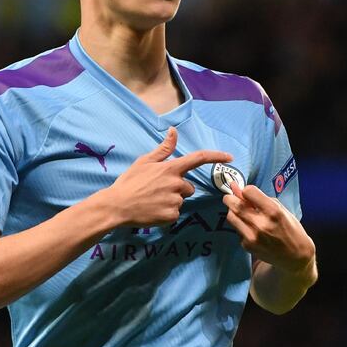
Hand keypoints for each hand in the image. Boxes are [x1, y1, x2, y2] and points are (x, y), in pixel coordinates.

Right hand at [108, 127, 232, 226]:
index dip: (216, 156)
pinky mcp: (172, 215)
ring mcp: (175, 201)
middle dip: (178, 188)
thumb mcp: (145, 161)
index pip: (198, 159)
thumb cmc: (129, 182)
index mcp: (170, 168)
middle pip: (188, 187)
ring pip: (181, 200)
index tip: (229, 157)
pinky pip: (175, 213)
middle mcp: (176, 184)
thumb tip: (174, 130)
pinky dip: (167, 212)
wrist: (117, 206)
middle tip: (157, 190)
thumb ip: (164, 148)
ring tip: (152, 200)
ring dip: (171, 200)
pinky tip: (153, 210)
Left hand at [223, 181, 314, 273]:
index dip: (246, 190)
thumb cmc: (291, 230)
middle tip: (232, 197)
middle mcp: (261, 224)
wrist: (295, 257)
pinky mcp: (247, 245)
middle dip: (231, 198)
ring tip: (241, 211)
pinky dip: (240, 224)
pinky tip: (249, 226)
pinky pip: (237, 229)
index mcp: (273, 211)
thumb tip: (240, 189)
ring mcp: (252, 236)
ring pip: (231, 216)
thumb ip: (261, 199)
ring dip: (233, 211)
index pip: (248, 191)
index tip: (247, 193)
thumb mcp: (281, 210)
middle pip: (234, 204)